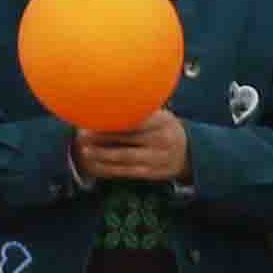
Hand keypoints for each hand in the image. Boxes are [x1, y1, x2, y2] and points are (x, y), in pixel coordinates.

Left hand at [74, 117, 193, 187]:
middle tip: (83, 134)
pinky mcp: (152, 174)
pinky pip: (127, 172)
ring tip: (85, 150)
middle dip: (103, 138)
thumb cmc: (165, 128)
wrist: (190, 152)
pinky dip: (109, 169)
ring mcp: (157, 159)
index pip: (135, 121)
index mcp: (162, 121)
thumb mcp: (161, 115)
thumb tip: (110, 99)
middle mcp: (161, 140)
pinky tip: (95, 165)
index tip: (95, 118)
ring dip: (102, 155)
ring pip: (125, 158)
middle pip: (128, 139)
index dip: (114, 121)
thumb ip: (140, 110)